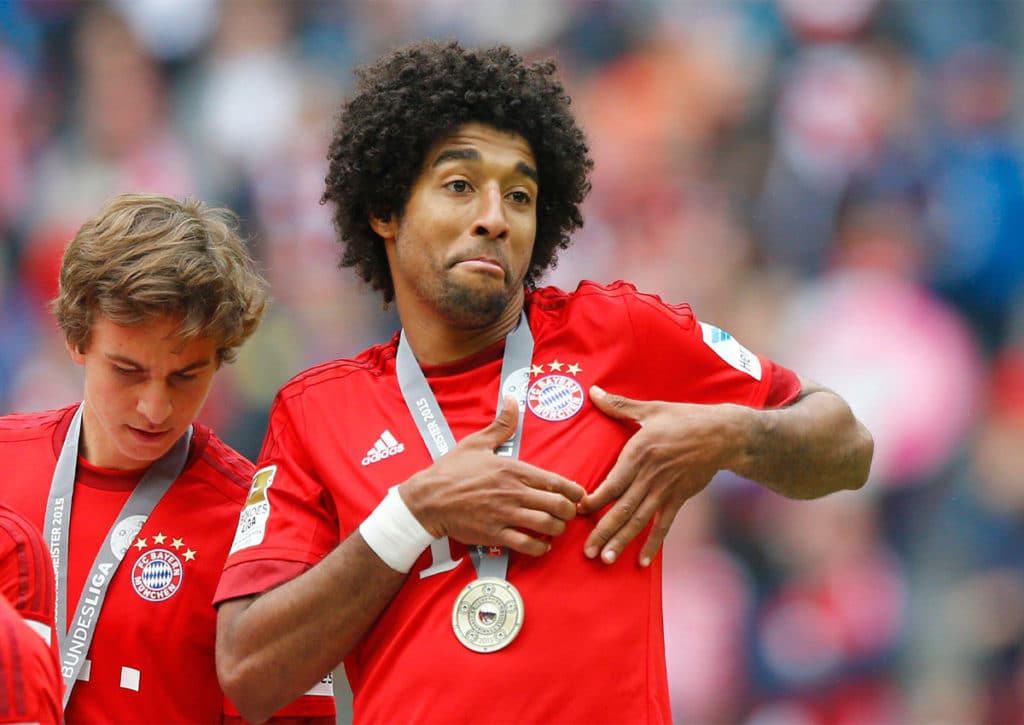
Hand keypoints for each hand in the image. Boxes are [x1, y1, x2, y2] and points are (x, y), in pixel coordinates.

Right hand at [401, 396, 584, 556]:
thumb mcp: (476, 442)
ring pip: (546, 525)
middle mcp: (513, 492)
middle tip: (569, 513)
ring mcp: (505, 514)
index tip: (578, 495)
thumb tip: (512, 399)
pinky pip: (527, 545)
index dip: (573, 491)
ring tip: (556, 528)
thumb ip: (501, 424)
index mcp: (512, 468)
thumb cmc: (451, 470)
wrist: (427, 499)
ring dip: (558, 529)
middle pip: (557, 505)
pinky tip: (542, 545)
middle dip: (569, 511)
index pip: (555, 481)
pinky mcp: (495, 534)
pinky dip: (540, 548)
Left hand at [579, 386, 748, 565]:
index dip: (594, 500)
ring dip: (623, 541)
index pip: (612, 483)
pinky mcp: (679, 499)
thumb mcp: (651, 409)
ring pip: (640, 521)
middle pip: (622, 509)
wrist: (723, 434)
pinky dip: (653, 544)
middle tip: (587, 551)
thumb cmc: (684, 419)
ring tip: (606, 560)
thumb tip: (592, 391)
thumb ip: (619, 405)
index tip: (578, 511)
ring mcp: (665, 490)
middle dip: (603, 531)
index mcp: (639, 454)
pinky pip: (664, 526)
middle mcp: (650, 476)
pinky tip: (642, 561)